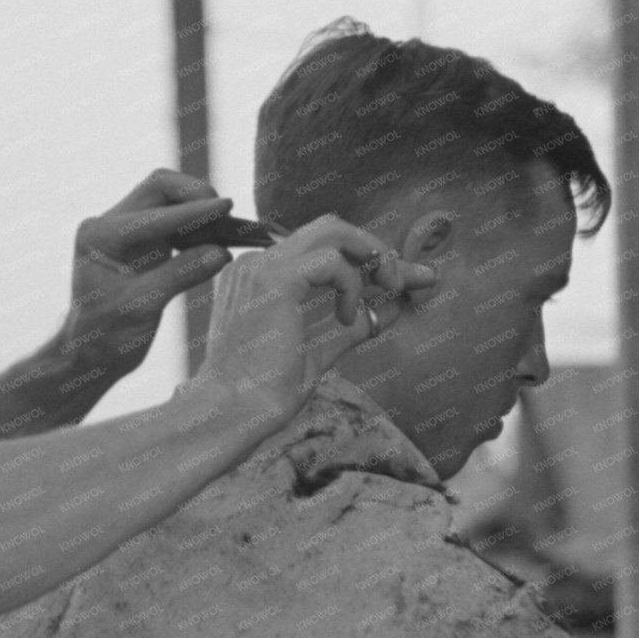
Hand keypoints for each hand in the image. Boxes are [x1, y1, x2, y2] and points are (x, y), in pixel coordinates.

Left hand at [61, 169, 235, 376]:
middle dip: (195, 195)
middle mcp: (110, 224)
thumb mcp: (142, 307)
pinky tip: (220, 238)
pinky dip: (199, 226)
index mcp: (100, 235)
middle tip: (226, 213)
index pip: (154, 214)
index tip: (226, 207)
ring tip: (228, 227)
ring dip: (199, 209)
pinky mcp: (144, 242)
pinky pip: (176, 222)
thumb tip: (222, 252)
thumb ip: (180, 275)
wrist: (93, 354)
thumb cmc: (106, 336)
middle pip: (159, 189)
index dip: (193, 212)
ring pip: (169, 200)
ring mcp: (127, 231)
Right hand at [197, 215, 434, 426]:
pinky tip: (347, 315)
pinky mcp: (276, 280)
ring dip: (372, 258)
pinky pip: (332, 260)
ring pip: (333, 231)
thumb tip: (393, 307)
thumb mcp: (319, 347)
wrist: (232, 410)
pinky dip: (353, 284)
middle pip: (330, 227)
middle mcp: (257, 262)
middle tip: (398, 281)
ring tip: (386, 290)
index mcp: (259, 275)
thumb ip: (352, 324)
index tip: (405, 278)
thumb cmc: (265, 388)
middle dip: (374, 248)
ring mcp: (263, 266)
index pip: (321, 246)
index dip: (367, 257)